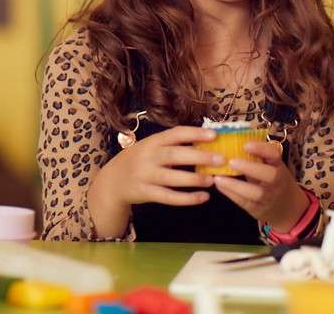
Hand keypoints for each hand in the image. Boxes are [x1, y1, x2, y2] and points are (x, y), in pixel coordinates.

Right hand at [88, 126, 217, 236]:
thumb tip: (208, 142)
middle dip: (199, 157)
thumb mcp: (152, 147)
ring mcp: (145, 175)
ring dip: (195, 180)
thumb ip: (173, 144)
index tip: (215, 135)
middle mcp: (148, 157)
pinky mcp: (145, 193)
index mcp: (153, 141)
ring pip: (172, 178)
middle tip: (221, 159)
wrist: (112, 181)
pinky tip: (203, 198)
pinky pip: (168, 197)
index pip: (176, 134)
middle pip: (175, 155)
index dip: (195, 133)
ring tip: (212, 180)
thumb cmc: (140, 160)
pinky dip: (187, 199)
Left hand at [213, 141, 309, 230]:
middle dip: (250, 168)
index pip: (275, 155)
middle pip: (270, 175)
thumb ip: (257, 156)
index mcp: (279, 166)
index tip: (246, 145)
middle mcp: (277, 182)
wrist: (286, 207)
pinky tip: (219, 185)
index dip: (262, 149)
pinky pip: (244, 202)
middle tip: (231, 161)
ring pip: (256, 192)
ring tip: (218, 178)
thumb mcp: (271, 167)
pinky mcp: (258, 209)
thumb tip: (234, 139)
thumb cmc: (273, 181)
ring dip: (235, 185)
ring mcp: (269, 197)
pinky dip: (230, 193)